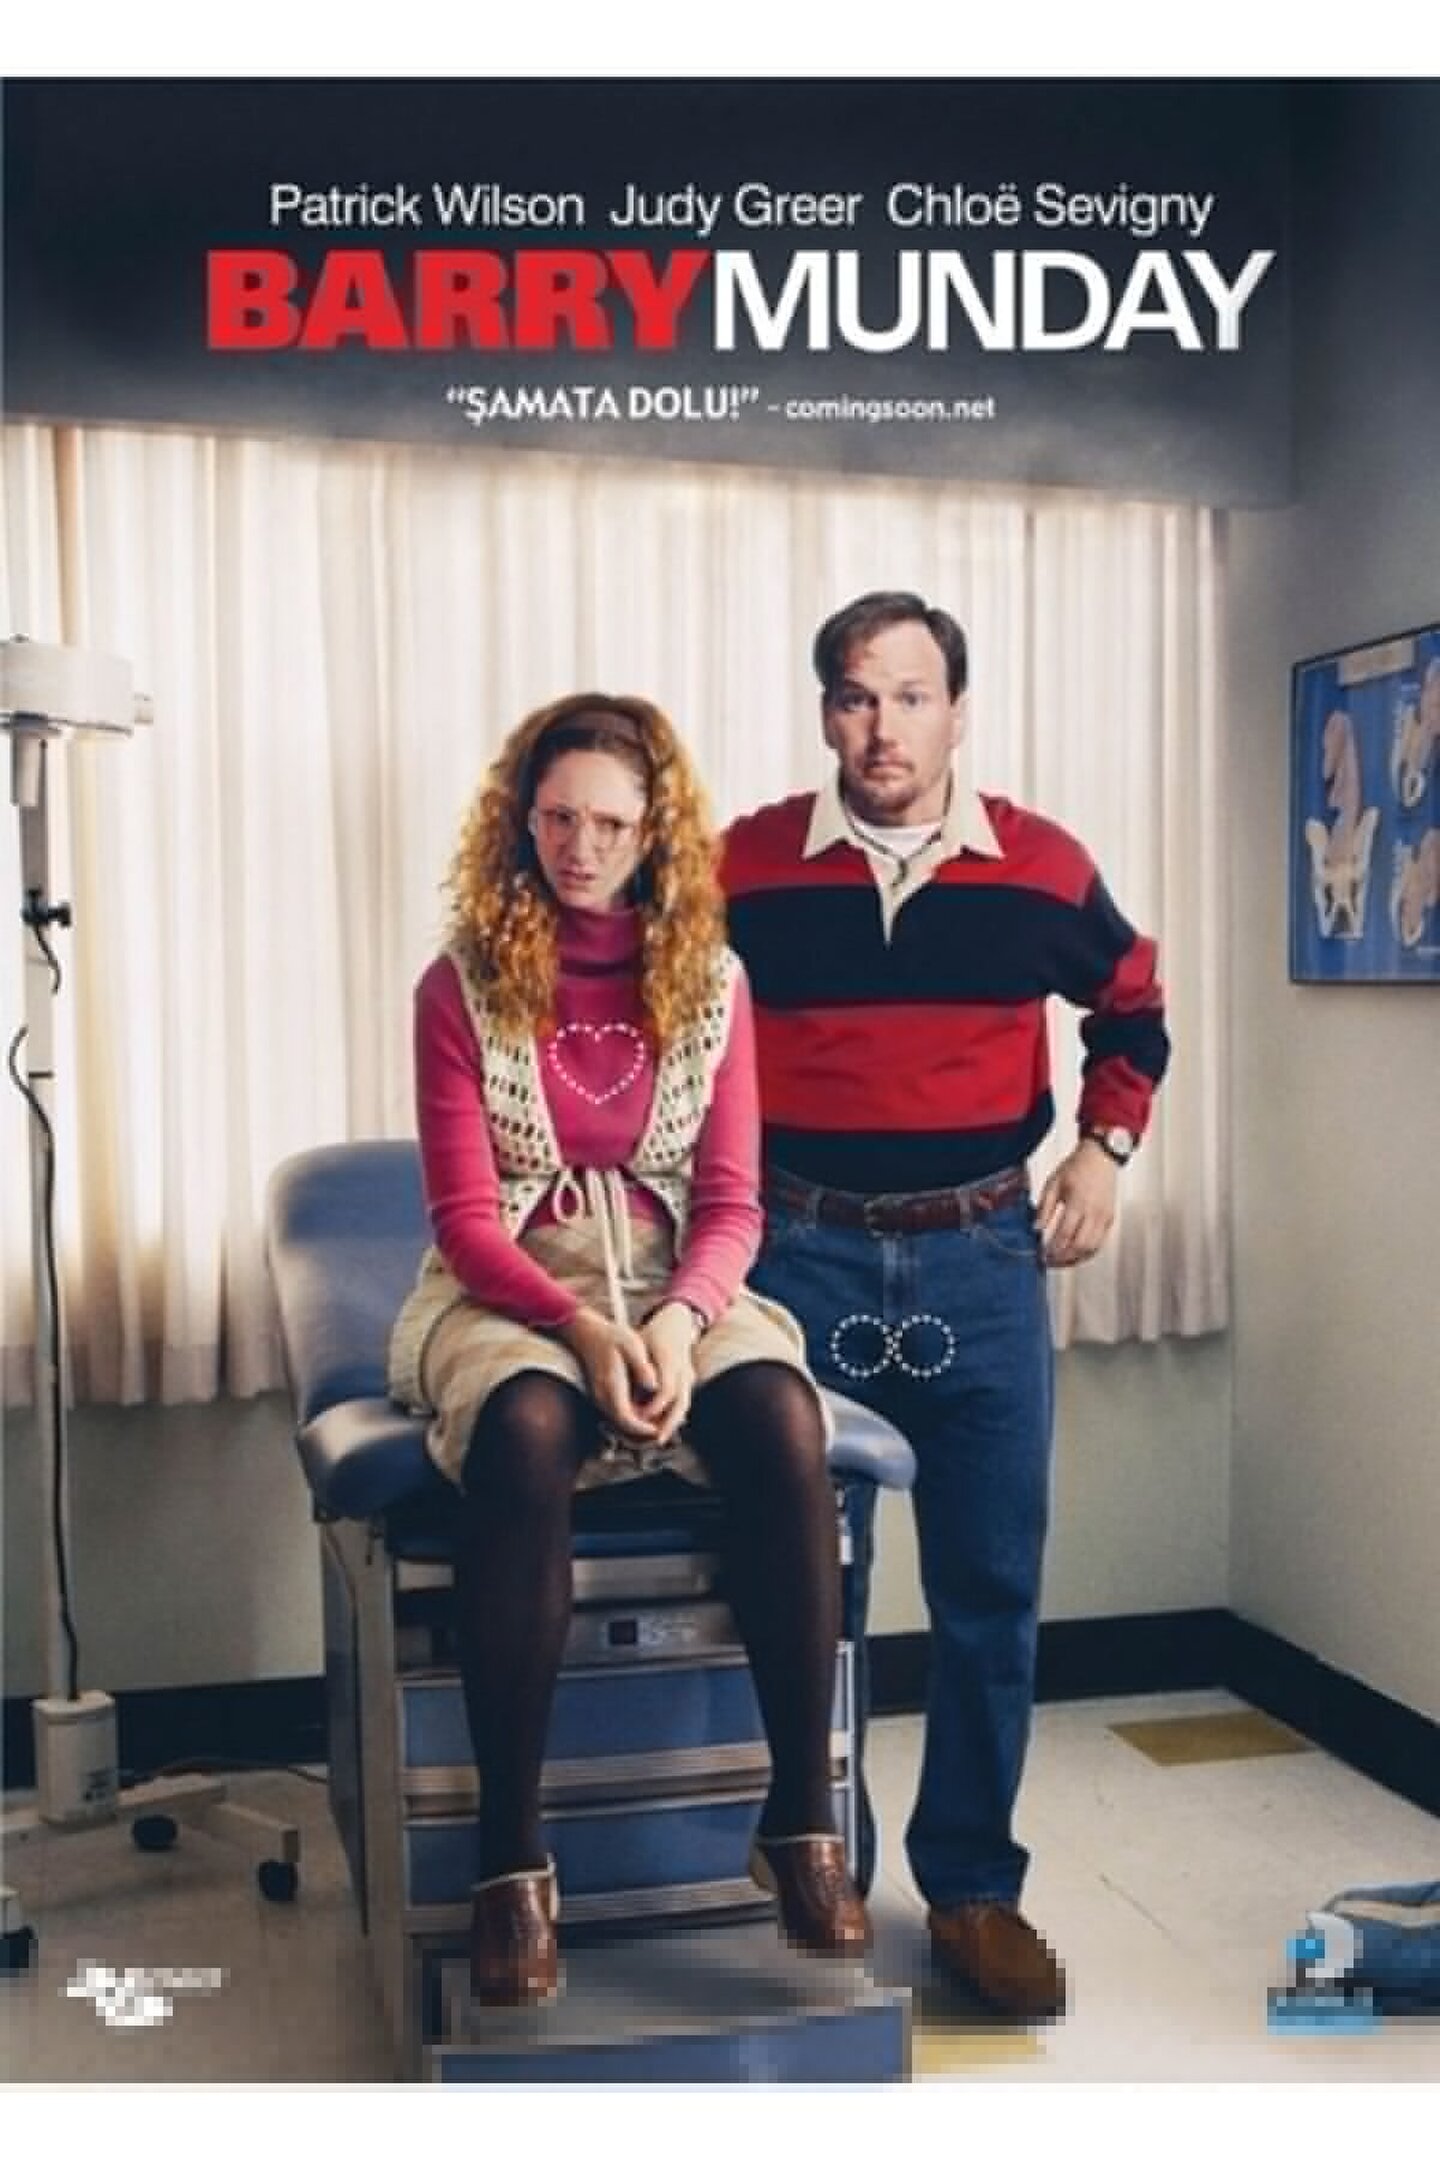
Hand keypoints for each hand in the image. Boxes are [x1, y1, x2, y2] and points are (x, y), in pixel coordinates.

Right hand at [556, 1307, 660, 1438]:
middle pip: (620, 1429)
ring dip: (635, 1434)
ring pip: (616, 1427)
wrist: (587, 1333)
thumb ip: (642, 1366)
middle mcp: (601, 1398)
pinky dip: (630, 1425)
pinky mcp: (601, 1398)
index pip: (625, 1419)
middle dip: (641, 1437)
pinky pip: (615, 1420)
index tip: (658, 1430)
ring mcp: (599, 1399)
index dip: (642, 1429)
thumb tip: (654, 1386)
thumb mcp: (632, 1345)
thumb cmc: (612, 1336)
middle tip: (662, 1435)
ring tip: (658, 1430)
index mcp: (611, 1386)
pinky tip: (647, 1420)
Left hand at [637, 1302, 700, 1448]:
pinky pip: (683, 1401)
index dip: (654, 1406)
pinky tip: (662, 1427)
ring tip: (658, 1438)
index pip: (666, 1389)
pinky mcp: (688, 1380)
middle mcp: (682, 1367)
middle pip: (680, 1400)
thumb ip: (638, 1366)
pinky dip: (674, 1415)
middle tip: (655, 1438)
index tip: (639, 1416)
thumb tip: (639, 1391)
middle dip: (668, 1422)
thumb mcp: (638, 1343)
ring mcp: (688, 1373)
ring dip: (672, 1422)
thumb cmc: (651, 1335)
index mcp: (668, 1356)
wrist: (675, 1324)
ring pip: (684, 1403)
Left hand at [1034, 1141, 1118, 1266]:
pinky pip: (1100, 1243)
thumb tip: (1036, 1229)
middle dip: (1063, 1258)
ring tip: (1061, 1261)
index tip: (1042, 1255)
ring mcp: (1104, 1217)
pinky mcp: (1110, 1219)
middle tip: (1050, 1262)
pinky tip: (1075, 1253)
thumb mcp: (1053, 1184)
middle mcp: (1094, 1212)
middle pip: (1080, 1246)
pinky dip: (1087, 1252)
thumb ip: (1044, 1208)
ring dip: (1075, 1259)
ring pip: (1092, 1248)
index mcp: (1078, 1202)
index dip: (1052, 1248)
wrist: (1100, 1157)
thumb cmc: (1076, 1167)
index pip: (1064, 1234)